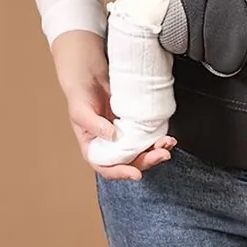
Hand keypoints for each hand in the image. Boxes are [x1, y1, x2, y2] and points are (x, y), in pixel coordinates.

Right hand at [51, 30, 175, 180]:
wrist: (90, 74)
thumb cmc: (79, 96)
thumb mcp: (81, 112)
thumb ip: (95, 126)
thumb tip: (113, 137)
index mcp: (94, 148)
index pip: (107, 167)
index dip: (122, 173)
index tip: (135, 172)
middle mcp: (110, 144)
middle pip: (130, 161)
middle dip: (147, 160)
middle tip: (161, 154)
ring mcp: (124, 134)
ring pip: (141, 150)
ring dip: (155, 150)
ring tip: (167, 144)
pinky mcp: (134, 123)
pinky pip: (146, 134)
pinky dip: (157, 137)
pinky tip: (165, 134)